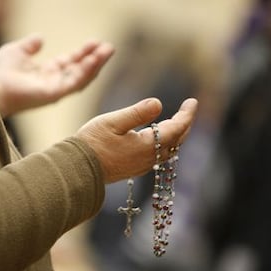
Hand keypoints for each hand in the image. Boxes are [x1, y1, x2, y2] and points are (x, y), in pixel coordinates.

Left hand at [0, 34, 113, 116]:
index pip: (69, 63)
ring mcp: (55, 90)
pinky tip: (94, 60)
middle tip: (109, 47)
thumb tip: (41, 37)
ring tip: (108, 51)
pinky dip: (86, 72)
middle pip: (79, 70)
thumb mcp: (17, 51)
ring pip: (81, 78)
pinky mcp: (54, 94)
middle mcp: (53, 82)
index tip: (95, 42)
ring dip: (95, 65)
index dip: (82, 53)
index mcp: (45, 73)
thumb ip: (31, 46)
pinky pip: (74, 83)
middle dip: (94, 59)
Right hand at [76, 98, 198, 182]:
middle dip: (184, 124)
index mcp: (147, 146)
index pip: (176, 129)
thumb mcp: (113, 122)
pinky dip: (164, 143)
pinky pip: (158, 155)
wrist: (78, 169)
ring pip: (168, 150)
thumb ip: (137, 113)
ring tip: (176, 120)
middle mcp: (148, 158)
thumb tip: (159, 103)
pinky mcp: (134, 168)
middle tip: (187, 109)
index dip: (187, 115)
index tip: (192, 101)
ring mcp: (142, 165)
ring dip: (175, 135)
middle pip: (176, 141)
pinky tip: (157, 136)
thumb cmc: (92, 143)